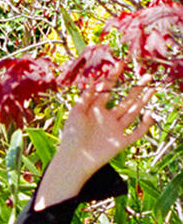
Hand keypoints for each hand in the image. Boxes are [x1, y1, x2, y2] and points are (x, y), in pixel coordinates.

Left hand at [35, 65, 154, 209]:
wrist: (73, 159)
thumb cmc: (71, 136)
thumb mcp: (76, 112)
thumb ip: (86, 96)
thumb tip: (95, 79)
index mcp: (96, 109)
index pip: (108, 90)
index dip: (114, 77)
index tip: (121, 64)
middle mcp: (107, 118)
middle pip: (126, 100)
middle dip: (136, 88)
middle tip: (147, 76)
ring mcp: (115, 130)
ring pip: (133, 113)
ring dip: (143, 102)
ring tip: (152, 89)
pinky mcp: (120, 142)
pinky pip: (136, 133)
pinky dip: (144, 126)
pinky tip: (149, 114)